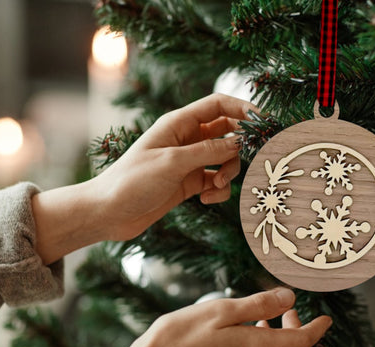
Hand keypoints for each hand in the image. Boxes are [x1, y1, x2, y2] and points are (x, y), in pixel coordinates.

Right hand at [79, 288, 331, 346]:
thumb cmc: (181, 337)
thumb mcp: (221, 311)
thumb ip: (258, 305)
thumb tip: (288, 297)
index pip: (301, 341)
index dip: (317, 329)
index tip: (327, 320)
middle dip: (294, 329)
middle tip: (286, 309)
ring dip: (273, 340)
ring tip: (261, 320)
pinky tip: (240, 338)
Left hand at [90, 93, 257, 240]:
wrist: (110, 212)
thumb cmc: (133, 181)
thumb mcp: (173, 162)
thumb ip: (208, 151)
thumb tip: (240, 142)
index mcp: (178, 124)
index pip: (218, 105)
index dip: (243, 108)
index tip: (264, 122)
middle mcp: (186, 139)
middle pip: (227, 132)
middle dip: (238, 148)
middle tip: (243, 162)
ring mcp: (188, 162)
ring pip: (224, 159)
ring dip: (227, 173)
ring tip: (214, 186)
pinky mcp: (188, 183)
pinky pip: (215, 181)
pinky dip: (217, 190)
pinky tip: (206, 199)